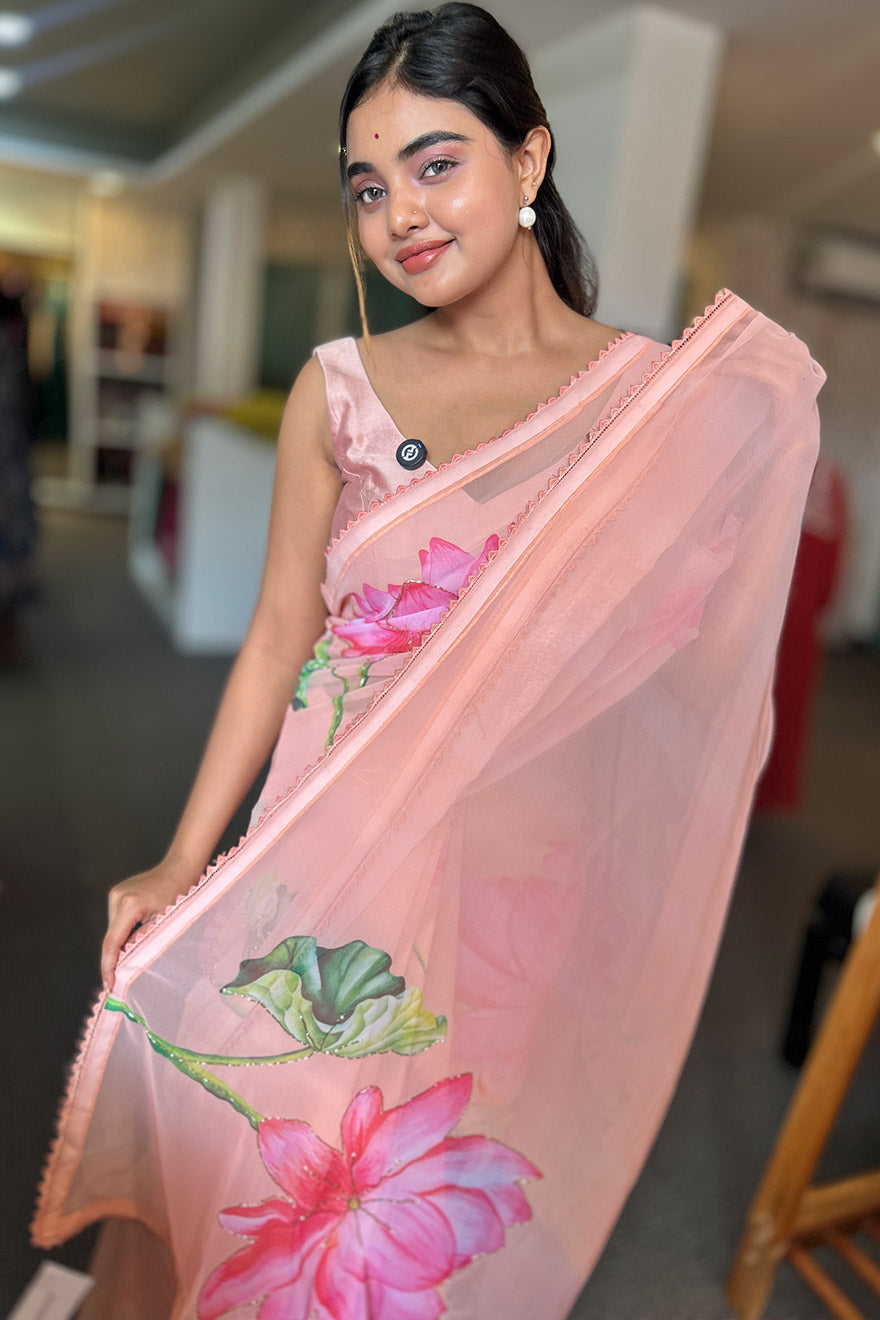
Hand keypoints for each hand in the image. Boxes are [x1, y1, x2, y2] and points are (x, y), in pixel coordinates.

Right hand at [101, 861, 194, 991]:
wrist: (181, 866)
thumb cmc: (180, 893)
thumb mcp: (164, 922)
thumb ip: (143, 942)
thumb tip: (127, 963)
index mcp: (129, 904)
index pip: (112, 942)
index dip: (109, 966)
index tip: (109, 985)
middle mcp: (117, 897)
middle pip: (111, 937)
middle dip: (114, 960)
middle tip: (118, 982)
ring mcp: (115, 894)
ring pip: (113, 930)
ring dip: (120, 946)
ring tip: (128, 962)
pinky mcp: (118, 894)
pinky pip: (118, 921)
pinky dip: (123, 934)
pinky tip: (133, 942)